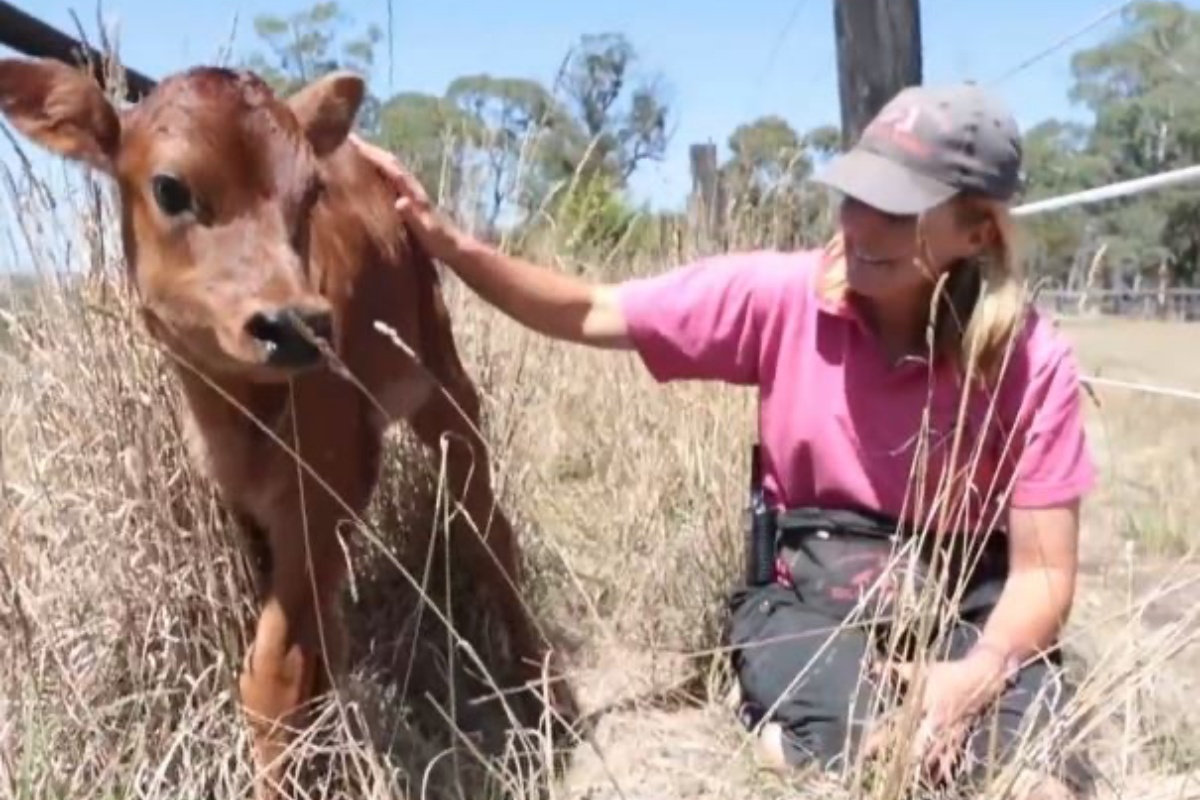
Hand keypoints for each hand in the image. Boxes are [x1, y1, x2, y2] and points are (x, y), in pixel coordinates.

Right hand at [347, 133, 467, 261]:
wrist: (453, 246)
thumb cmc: (438, 240)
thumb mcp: (425, 230)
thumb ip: (413, 216)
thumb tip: (400, 202)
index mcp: (412, 192)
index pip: (390, 167)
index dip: (372, 154)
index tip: (353, 141)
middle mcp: (412, 187)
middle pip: (390, 162)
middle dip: (370, 149)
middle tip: (349, 138)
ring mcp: (411, 192)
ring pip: (391, 168)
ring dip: (375, 157)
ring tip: (356, 150)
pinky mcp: (410, 200)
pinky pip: (391, 179)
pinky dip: (379, 170)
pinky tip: (371, 174)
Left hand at [866, 650, 1009, 784]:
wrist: (981, 680)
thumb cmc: (947, 674)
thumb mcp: (920, 670)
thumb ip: (896, 670)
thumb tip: (874, 666)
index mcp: (923, 708)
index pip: (897, 727)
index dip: (880, 740)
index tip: (865, 751)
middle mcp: (935, 726)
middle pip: (914, 751)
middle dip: (898, 762)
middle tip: (883, 768)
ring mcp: (948, 736)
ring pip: (931, 763)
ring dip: (917, 771)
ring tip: (903, 776)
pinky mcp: (959, 742)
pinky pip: (949, 764)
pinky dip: (940, 774)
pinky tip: (931, 781)